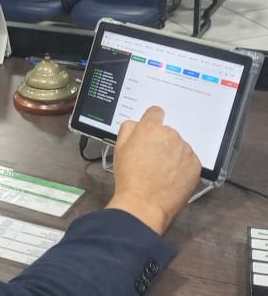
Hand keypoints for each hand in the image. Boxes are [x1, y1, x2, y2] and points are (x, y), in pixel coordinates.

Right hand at [106, 106, 200, 234]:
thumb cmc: (129, 176)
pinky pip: (188, 160)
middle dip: (161, 142)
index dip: (151, 121)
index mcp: (150, 128)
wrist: (144, 203)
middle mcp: (171, 135)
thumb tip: (136, 124)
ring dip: (172, 154)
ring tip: (161, 172)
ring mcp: (185, 150)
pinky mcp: (196, 165)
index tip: (150, 131)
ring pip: (179, 147)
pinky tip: (171, 178)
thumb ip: (127, 130)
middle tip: (151, 159)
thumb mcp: (119, 149)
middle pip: (167, 132)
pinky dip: (182, 167)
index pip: (156, 112)